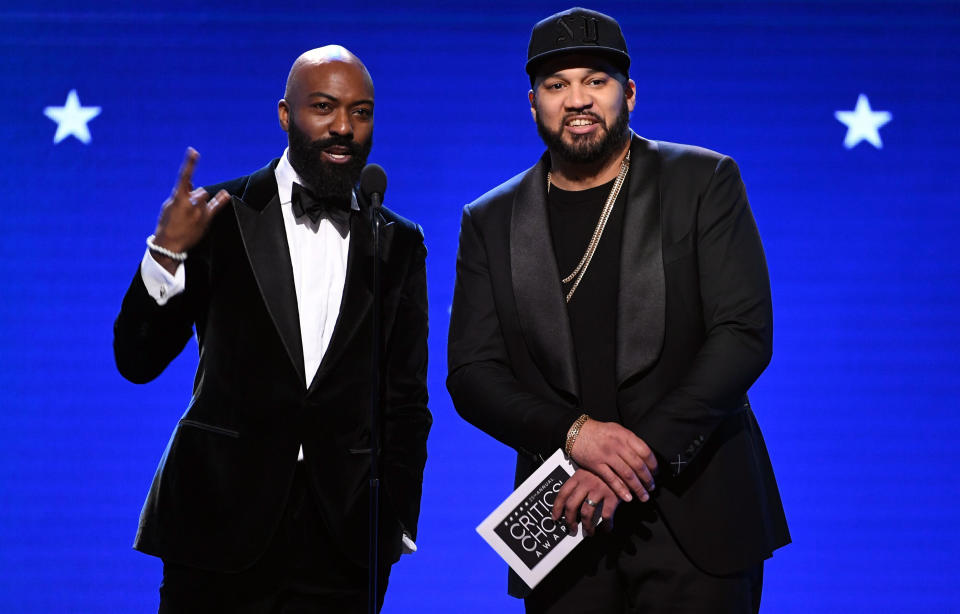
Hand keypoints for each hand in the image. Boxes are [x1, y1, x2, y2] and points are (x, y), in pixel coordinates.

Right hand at [151, 147, 228, 273]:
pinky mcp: (207, 219)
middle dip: (194, 196)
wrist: (170, 245)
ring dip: (201, 202)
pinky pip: (216, 206)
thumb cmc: (167, 224)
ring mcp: (200, 211)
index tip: (194, 151)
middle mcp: (191, 203)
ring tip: (192, 216)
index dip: (190, 163)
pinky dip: (221, 199)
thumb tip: (191, 185)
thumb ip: (181, 194)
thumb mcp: (169, 206)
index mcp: (178, 198)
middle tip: (187, 210)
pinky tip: (225, 194)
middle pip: (199, 191)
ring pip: (205, 198)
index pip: (185, 177)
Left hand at [551, 469, 618, 535]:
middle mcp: (586, 482)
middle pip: (571, 505)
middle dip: (569, 521)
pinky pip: (606, 515)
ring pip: (586, 513)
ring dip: (587, 526)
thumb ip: (581, 482)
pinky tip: (607, 528)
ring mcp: (599, 489)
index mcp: (578, 476)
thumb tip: (571, 501)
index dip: (557, 507)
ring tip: (589, 532)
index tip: (555, 518)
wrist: (626, 465)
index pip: (563, 493)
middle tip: (571, 529)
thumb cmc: (608, 469)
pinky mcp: (612, 495)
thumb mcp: (591, 471)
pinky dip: (606, 525)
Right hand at [570, 419, 657, 502]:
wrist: (577, 431)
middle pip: (638, 466)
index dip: (653, 465)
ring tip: (643, 496)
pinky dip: (621, 490)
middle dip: (647, 480)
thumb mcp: (617, 430)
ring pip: (627, 475)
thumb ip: (630, 441)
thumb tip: (645, 456)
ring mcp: (607, 455)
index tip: (655, 473)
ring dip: (637, 488)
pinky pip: (612, 480)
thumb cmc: (598, 431)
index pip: (645, 452)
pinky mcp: (596, 465)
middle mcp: (617, 445)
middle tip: (652, 488)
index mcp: (625, 436)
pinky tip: (627, 498)